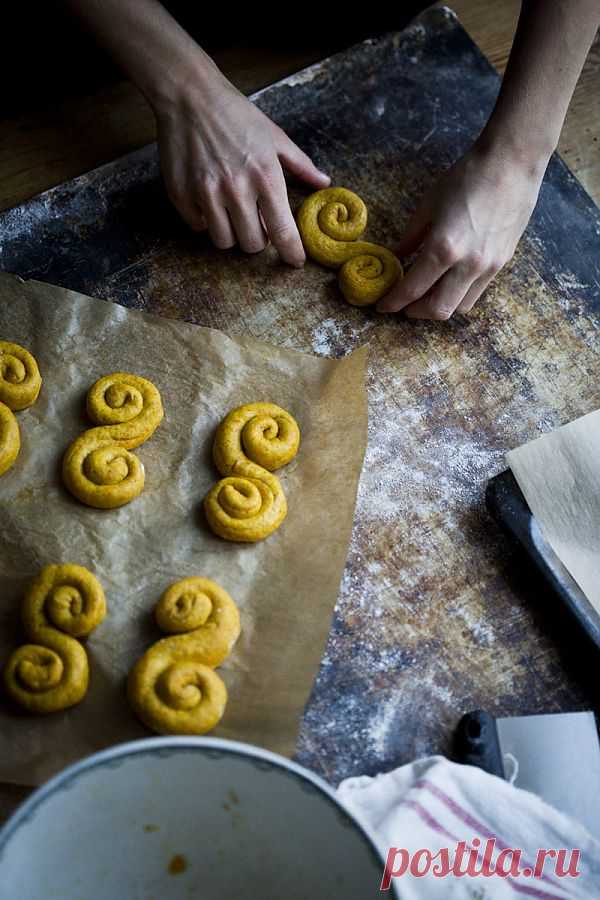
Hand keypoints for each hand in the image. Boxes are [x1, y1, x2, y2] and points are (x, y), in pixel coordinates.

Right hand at [155, 70, 329, 265]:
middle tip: (255, 222)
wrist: (190, 95)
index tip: (295, 261)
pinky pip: (197, 227)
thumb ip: (300, 165)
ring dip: (231, 233)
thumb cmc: (236, 114)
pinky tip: (208, 200)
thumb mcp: (274, 136)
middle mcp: (236, 189)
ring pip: (224, 242)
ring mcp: (206, 193)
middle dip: (257, 239)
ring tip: (230, 212)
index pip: (283, 231)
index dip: (292, 253)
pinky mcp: (181, 194)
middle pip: (252, 245)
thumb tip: (324, 183)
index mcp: (265, 176)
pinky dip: (204, 220)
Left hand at [377, 142, 545, 318]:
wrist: (511, 163)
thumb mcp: (428, 206)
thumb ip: (410, 239)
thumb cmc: (466, 178)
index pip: (412, 289)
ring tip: (426, 294)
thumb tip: (395, 259)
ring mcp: (489, 267)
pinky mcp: (502, 263)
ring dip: (439, 306)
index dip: (393, 302)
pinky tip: (448, 281)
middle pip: (438, 310)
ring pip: (460, 307)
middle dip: (416, 312)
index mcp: (443, 248)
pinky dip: (458, 294)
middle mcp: (467, 265)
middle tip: (403, 305)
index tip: (383, 305)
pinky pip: (476, 292)